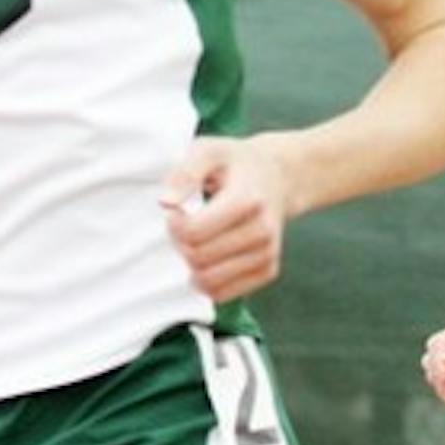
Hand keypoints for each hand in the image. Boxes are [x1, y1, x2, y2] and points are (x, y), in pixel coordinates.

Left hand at [161, 136, 293, 303]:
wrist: (278, 177)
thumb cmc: (236, 163)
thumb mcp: (209, 150)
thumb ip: (185, 172)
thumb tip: (166, 203)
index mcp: (247, 200)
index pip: (193, 232)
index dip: (173, 224)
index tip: (176, 210)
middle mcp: (262, 231)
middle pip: (197, 258)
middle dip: (180, 244)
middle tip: (184, 224)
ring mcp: (267, 253)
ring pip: (209, 282)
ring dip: (191, 265)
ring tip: (196, 240)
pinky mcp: (268, 270)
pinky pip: (222, 294)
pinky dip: (207, 280)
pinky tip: (209, 256)